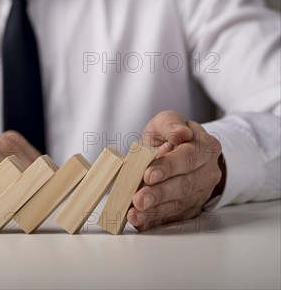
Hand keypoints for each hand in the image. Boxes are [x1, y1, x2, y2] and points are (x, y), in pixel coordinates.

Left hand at [127, 110, 224, 230]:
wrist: (183, 151)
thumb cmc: (171, 135)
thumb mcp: (169, 121)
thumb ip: (171, 124)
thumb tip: (181, 133)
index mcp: (205, 148)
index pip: (188, 158)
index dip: (168, 167)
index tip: (148, 175)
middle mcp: (207, 172)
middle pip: (185, 186)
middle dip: (159, 194)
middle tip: (139, 200)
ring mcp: (201, 192)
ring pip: (180, 204)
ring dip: (155, 212)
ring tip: (135, 215)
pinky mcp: (191, 207)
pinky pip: (174, 217)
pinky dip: (156, 221)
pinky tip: (140, 223)